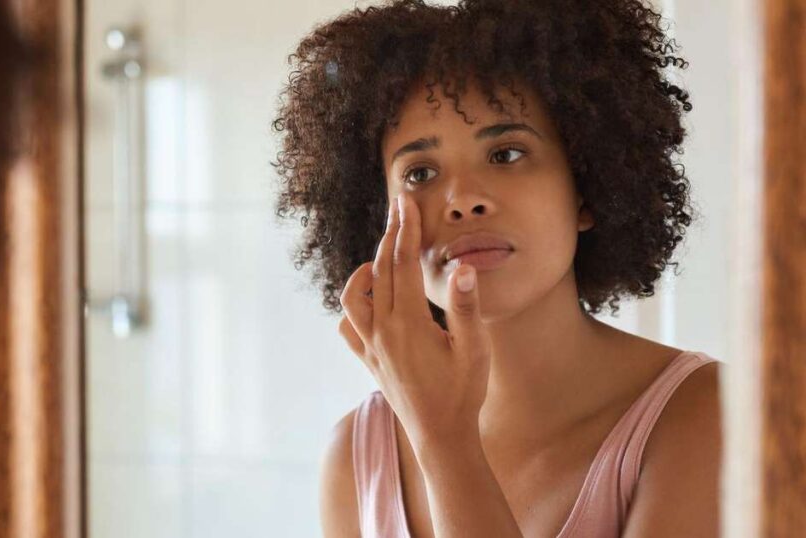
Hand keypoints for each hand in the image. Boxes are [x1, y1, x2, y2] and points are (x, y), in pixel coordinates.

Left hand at [338, 193, 492, 452]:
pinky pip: (348, 328)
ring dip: (365, 272)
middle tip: (399, 207)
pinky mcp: (369, 361)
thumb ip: (466, 308)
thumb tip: (462, 268)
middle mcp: (382, 331)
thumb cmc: (462, 394)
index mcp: (408, 323)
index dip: (406, 229)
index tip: (407, 201)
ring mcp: (371, 347)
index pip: (403, 263)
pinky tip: (369, 303)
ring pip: (354, 297)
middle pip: (380, 270)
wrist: (440, 436)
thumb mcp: (474, 350)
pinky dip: (354, 309)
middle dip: (390, 235)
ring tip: (382, 259)